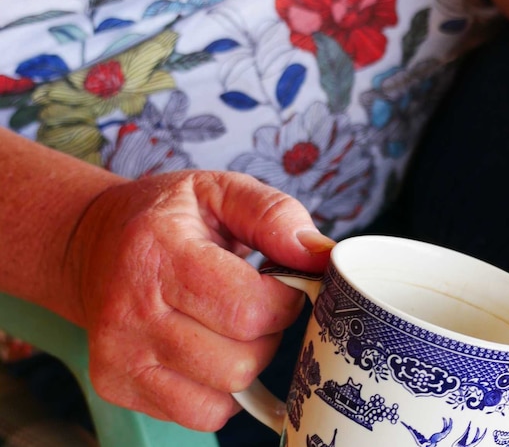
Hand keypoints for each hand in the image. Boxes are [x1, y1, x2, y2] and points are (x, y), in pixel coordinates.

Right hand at [62, 170, 334, 429]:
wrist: (92, 243)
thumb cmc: (168, 217)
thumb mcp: (220, 190)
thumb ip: (274, 215)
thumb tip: (321, 255)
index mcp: (158, 252)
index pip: (249, 309)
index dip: (284, 301)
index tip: (280, 284)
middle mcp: (130, 309)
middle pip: (242, 358)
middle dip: (269, 332)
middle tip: (256, 304)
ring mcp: (118, 353)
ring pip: (226, 390)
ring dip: (248, 362)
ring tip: (232, 327)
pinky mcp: (115, 384)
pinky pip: (200, 414)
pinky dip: (221, 392)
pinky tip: (211, 354)